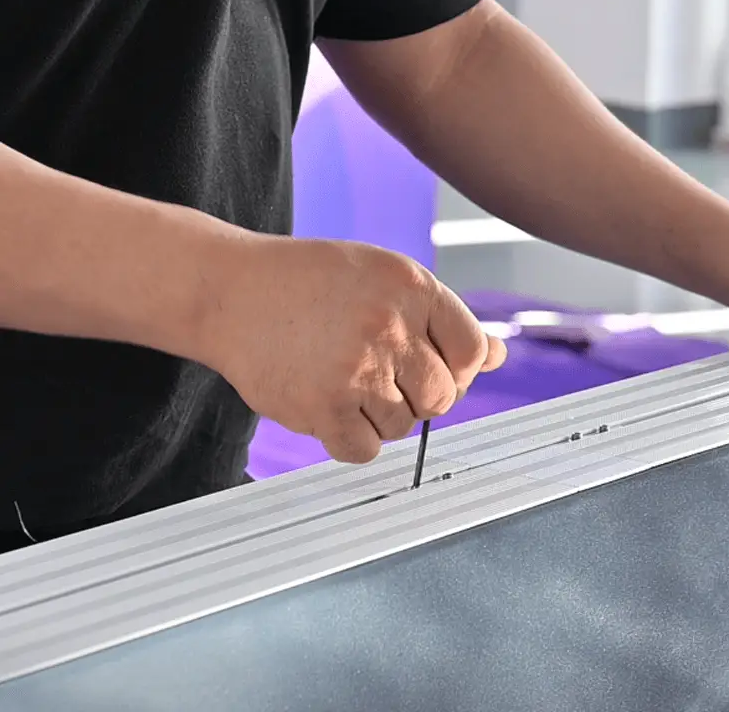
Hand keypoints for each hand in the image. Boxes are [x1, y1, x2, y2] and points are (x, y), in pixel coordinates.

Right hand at [203, 235, 505, 462]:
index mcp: (411, 287)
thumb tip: (497, 356)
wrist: (231, 290)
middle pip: (442, 397)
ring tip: (345, 381)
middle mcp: (389, 326)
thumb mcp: (383, 278)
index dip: (457, 369)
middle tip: (381, 377)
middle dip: (419, 395)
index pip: (471, 351)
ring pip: (404, 426)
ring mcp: (356, 369)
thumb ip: (442, 317)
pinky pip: (365, 450)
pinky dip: (351, 439)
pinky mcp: (322, 407)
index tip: (431, 368)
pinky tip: (331, 406)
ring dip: (380, 415)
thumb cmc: (309, 282)